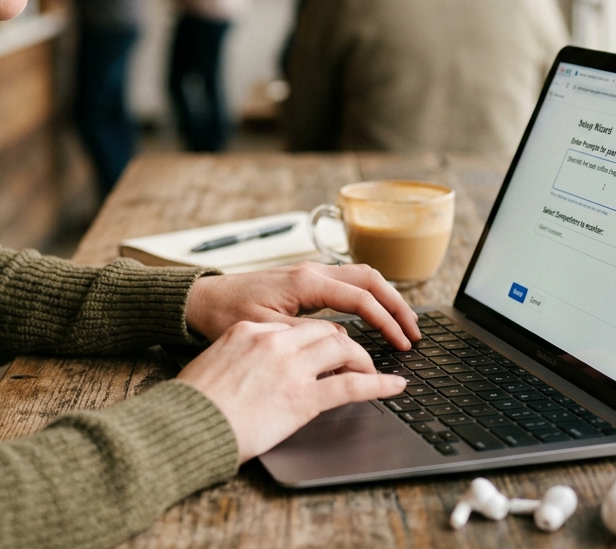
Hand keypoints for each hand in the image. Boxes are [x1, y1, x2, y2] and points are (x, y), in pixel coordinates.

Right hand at [176, 319, 407, 461]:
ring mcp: (290, 367)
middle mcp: (274, 340)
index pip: (297, 325)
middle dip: (347, 343)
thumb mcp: (215, 363)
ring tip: (374, 370)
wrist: (184, 426)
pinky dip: (379, 384)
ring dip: (363, 359)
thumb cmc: (193, 403)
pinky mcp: (302, 398)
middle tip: (358, 357)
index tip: (324, 350)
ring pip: (344, 347)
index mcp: (251, 329)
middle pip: (326, 330)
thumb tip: (259, 367)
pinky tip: (395, 386)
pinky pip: (352, 385)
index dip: (316, 339)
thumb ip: (243, 356)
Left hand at [184, 262, 420, 349]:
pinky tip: (374, 316)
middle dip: (397, 304)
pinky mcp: (304, 282)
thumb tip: (342, 343)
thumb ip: (305, 338)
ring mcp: (309, 273)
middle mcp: (311, 271)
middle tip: (415, 332)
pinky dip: (368, 296)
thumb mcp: (266, 332)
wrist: (200, 300)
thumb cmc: (226, 314)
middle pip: (370, 279)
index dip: (386, 322)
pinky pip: (347, 283)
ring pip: (361, 277)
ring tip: (403, 324)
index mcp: (305, 282)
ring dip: (385, 298)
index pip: (360, 298)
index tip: (402, 344)